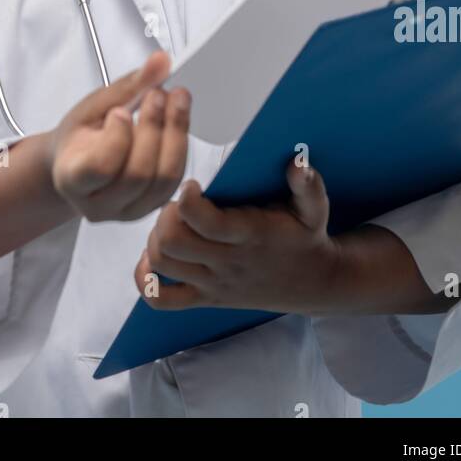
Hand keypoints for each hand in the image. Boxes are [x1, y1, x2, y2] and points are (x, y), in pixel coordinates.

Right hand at [47, 51, 191, 222]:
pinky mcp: (150, 208)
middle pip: (138, 174)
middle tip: (158, 93)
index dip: (117, 138)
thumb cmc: (80, 135)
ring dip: (175, 134)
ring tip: (175, 100)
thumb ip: (128, 86)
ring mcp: (126, 213)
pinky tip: (178, 120)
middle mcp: (97, 205)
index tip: (122, 109)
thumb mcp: (94, 106)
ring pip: (162, 181)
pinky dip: (181, 146)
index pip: (99, 168)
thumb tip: (161, 61)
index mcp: (71, 179)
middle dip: (154, 127)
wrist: (78, 162)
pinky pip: (175, 182)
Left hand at [133, 158, 340, 314]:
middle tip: (178, 205)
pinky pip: (161, 299)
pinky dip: (146, 278)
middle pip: (172, 243)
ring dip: (156, 239)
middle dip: (165, 217)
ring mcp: (213, 284)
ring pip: (162, 264)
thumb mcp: (314, 208)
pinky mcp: (205, 299)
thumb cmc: (305, 237)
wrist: (312, 284)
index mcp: (249, 236)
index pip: (205, 222)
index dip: (188, 199)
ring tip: (172, 224)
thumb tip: (297, 161)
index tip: (192, 184)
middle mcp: (226, 262)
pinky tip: (154, 257)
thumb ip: (307, 184)